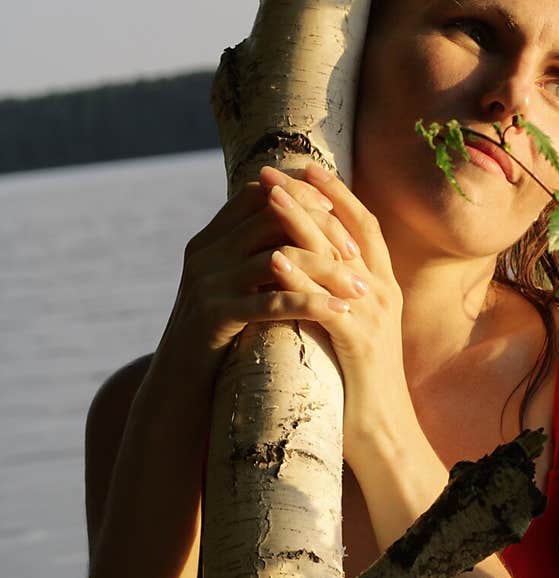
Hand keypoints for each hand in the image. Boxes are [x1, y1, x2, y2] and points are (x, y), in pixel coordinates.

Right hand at [154, 167, 369, 392]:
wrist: (178, 384)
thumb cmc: (216, 335)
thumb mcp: (232, 287)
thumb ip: (254, 256)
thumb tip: (303, 229)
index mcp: (209, 240)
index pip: (257, 194)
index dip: (298, 195)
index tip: (336, 210)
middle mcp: (205, 253)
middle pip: (271, 217)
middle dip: (320, 229)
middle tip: (355, 252)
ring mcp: (207, 283)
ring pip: (277, 258)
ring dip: (326, 269)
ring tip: (361, 288)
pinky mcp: (214, 316)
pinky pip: (271, 302)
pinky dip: (310, 303)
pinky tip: (340, 311)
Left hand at [259, 164, 410, 467]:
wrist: (385, 436)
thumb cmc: (362, 388)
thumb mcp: (353, 330)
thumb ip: (340, 298)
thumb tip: (312, 270)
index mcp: (382, 287)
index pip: (361, 225)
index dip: (334, 193)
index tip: (302, 167)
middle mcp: (382, 293)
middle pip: (346, 230)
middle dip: (308, 197)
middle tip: (270, 172)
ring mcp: (374, 317)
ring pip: (336, 258)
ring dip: (300, 224)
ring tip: (268, 198)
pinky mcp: (359, 343)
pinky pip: (327, 302)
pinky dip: (300, 277)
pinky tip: (273, 259)